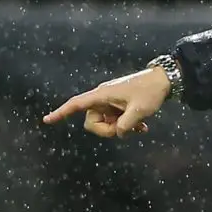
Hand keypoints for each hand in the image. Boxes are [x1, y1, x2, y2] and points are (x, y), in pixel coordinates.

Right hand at [42, 67, 171, 137]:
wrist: (165, 79)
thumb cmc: (151, 91)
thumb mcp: (139, 111)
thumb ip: (125, 126)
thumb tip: (118, 133)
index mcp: (102, 95)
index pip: (76, 104)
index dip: (61, 112)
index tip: (46, 120)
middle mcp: (103, 98)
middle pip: (92, 122)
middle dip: (107, 130)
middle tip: (127, 129)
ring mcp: (112, 101)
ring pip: (106, 123)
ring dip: (120, 128)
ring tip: (139, 126)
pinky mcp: (120, 104)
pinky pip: (116, 120)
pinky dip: (126, 125)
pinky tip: (142, 127)